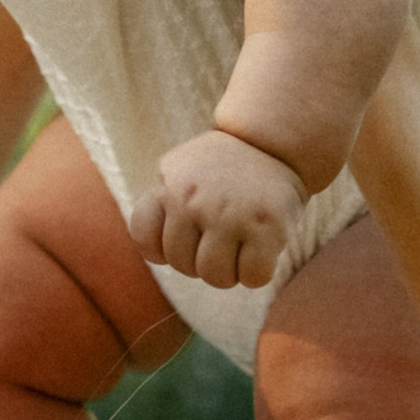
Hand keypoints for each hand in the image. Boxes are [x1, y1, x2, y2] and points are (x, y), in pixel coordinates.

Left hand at [129, 128, 306, 289]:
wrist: (273, 142)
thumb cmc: (225, 168)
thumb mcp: (182, 172)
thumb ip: (162, 205)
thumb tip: (157, 256)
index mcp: (167, 186)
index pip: (146, 242)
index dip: (164, 250)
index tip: (186, 238)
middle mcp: (192, 200)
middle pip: (182, 265)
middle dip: (202, 261)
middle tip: (222, 238)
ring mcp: (228, 214)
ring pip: (216, 277)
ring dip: (230, 271)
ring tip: (240, 244)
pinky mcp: (266, 227)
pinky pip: (252, 278)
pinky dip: (257, 272)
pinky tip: (262, 248)